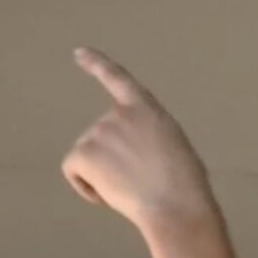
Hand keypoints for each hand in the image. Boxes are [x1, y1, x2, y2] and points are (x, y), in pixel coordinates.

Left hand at [62, 48, 217, 234]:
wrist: (175, 204)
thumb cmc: (185, 184)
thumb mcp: (173, 144)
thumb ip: (148, 135)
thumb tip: (136, 152)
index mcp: (147, 109)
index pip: (118, 78)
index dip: (97, 64)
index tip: (79, 52)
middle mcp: (119, 113)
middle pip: (100, 136)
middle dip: (109, 159)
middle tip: (135, 181)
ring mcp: (99, 131)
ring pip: (87, 156)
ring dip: (100, 175)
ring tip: (129, 189)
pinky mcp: (84, 152)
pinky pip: (73, 170)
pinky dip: (84, 186)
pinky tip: (107, 195)